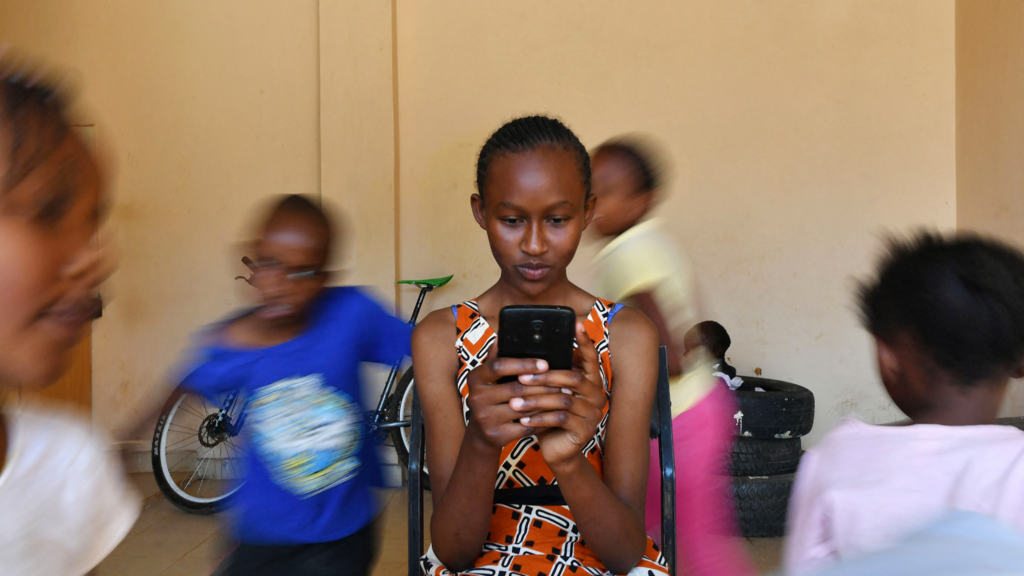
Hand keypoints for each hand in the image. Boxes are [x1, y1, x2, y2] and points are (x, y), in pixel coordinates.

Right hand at [465, 348, 563, 450]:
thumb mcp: (489, 378)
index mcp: (475, 378)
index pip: (498, 366)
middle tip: (564, 382)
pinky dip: (542, 419)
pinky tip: (554, 413)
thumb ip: (497, 357)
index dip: (523, 364)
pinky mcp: (496, 435)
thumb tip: (503, 335)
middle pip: (515, 387)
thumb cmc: (491, 397)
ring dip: (546, 401)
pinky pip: (526, 425)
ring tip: (563, 396)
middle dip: (543, 384)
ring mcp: (486, 418)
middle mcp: (476, 398)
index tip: (545, 364)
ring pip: (523, 407)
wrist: (482, 433)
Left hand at [509, 322, 607, 467]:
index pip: (590, 356)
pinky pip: (560, 419)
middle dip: (543, 377)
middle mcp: (597, 393)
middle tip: (519, 378)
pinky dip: (539, 418)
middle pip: (572, 377)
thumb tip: (524, 347)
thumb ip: (545, 373)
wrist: (558, 450)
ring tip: (514, 402)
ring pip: (563, 399)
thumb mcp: (547, 392)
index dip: (584, 340)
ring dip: (536, 400)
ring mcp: (593, 412)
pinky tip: (523, 420)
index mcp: (590, 380)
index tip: (576, 323)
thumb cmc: (550, 415)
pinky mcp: (585, 430)